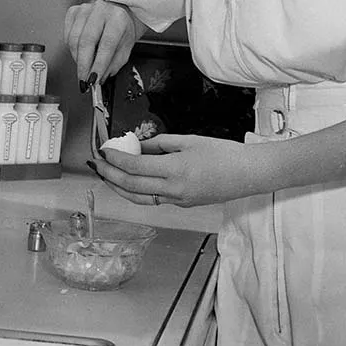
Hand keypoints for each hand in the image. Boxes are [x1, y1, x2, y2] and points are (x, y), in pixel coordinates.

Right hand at [63, 0, 137, 83]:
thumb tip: (99, 78)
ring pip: (74, 39)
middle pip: (87, 41)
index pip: (107, 44)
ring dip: (77, 58)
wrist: (117, 10)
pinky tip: (79, 52)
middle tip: (84, 80)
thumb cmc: (122, 29)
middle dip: (84, 65)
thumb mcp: (125, 47)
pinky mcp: (73, 11)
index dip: (99, 64)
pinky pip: (67, 35)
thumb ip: (113, 64)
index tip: (94, 79)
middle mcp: (101, 10)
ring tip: (84, 67)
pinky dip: (71, 48)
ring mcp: (85, 9)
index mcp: (118, 18)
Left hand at [93, 133, 260, 207]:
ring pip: (139, 198)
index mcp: (174, 169)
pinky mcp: (183, 205)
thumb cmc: (224, 153)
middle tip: (97, 164)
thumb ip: (161, 144)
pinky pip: (154, 200)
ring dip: (119, 188)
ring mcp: (177, 200)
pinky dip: (138, 191)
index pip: (134, 167)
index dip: (115, 159)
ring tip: (108, 177)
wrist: (248, 174)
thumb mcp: (190, 140)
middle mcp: (172, 189)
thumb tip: (139, 146)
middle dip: (109, 175)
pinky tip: (133, 182)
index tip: (104, 150)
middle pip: (130, 185)